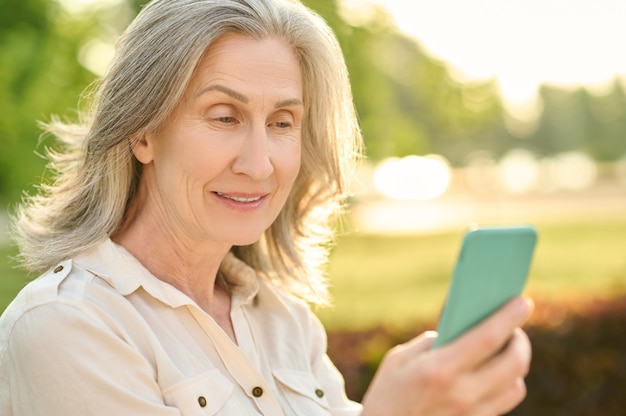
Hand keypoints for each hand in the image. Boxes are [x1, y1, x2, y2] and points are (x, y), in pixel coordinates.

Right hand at [360, 297, 532, 415]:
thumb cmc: (387, 395)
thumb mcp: (399, 360)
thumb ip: (431, 341)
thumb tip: (459, 326)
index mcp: (439, 369)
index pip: (487, 338)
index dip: (508, 317)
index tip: (522, 302)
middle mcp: (462, 394)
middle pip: (514, 364)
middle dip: (520, 341)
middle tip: (515, 329)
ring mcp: (472, 414)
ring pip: (516, 386)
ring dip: (516, 364)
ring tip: (506, 350)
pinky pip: (505, 403)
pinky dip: (506, 384)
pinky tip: (496, 374)